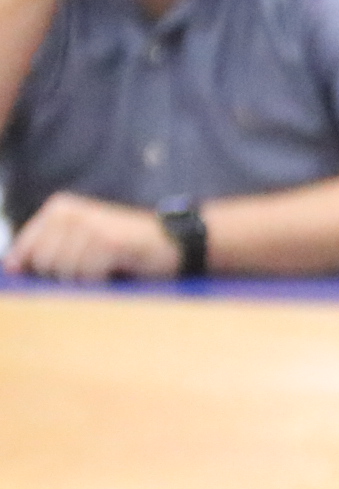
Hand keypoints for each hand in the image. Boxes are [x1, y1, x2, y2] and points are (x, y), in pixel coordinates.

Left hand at [4, 190, 177, 280]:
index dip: (31, 267)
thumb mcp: (81, 239)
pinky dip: (100, 280)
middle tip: (89, 270)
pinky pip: (88, 274)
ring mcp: (90, 226)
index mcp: (60, 208)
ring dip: (83, 279)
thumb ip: (47, 247)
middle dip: (62, 275)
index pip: (26, 247)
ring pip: (64, 270)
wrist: (172, 241)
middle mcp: (71, 213)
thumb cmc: (125, 245)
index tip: (48, 278)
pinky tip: (114, 270)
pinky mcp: (109, 243)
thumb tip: (11, 266)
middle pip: (43, 262)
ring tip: (102, 269)